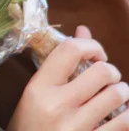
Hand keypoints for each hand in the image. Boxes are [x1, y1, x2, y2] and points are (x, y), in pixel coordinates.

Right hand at [8, 26, 128, 130]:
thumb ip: (61, 63)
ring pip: (118, 94)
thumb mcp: (37, 93)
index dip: (90, 44)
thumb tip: (84, 29)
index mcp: (38, 88)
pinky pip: (126, 122)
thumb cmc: (30, 124)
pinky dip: (127, 115)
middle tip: (104, 80)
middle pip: (102, 71)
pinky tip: (119, 115)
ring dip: (121, 93)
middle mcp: (57, 105)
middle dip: (110, 72)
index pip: (70, 50)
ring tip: (111, 99)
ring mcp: (77, 127)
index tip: (94, 55)